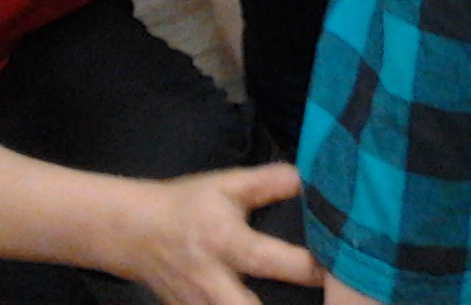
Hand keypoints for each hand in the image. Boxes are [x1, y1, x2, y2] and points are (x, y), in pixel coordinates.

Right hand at [115, 164, 320, 304]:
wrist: (133, 232)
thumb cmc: (187, 204)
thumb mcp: (227, 184)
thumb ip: (270, 181)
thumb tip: (313, 177)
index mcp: (223, 241)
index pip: (266, 260)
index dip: (304, 267)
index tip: (337, 265)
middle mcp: (210, 282)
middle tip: (328, 301)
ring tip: (312, 304)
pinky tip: (273, 303)